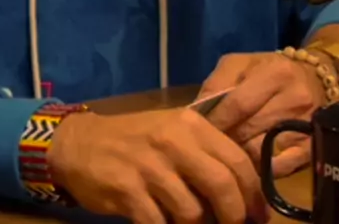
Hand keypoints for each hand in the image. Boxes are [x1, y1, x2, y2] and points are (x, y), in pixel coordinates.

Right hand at [49, 107, 269, 223]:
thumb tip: (244, 193)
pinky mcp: (128, 190)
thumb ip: (205, 154)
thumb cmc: (135, 140)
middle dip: (233, 216)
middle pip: (222, 187)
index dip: (253, 195)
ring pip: (193, 213)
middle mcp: (173, 141)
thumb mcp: (173, 132)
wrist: (80, 143)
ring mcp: (150, 166)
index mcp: (190, 125)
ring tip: (186, 222)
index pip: (237, 161)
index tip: (258, 216)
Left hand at [198, 52, 326, 177]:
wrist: (316, 78)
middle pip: (250, 130)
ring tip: (225, 158)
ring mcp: (306, 127)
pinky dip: (261, 170)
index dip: (216, 120)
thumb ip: (218, 82)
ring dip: (240, 158)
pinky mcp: (312, 148)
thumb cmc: (269, 69)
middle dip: (225, 140)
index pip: (238, 104)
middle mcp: (295, 99)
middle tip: (208, 148)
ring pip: (263, 152)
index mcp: (276, 73)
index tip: (198, 131)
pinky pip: (280, 167)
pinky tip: (248, 167)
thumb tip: (196, 111)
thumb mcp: (241, 64)